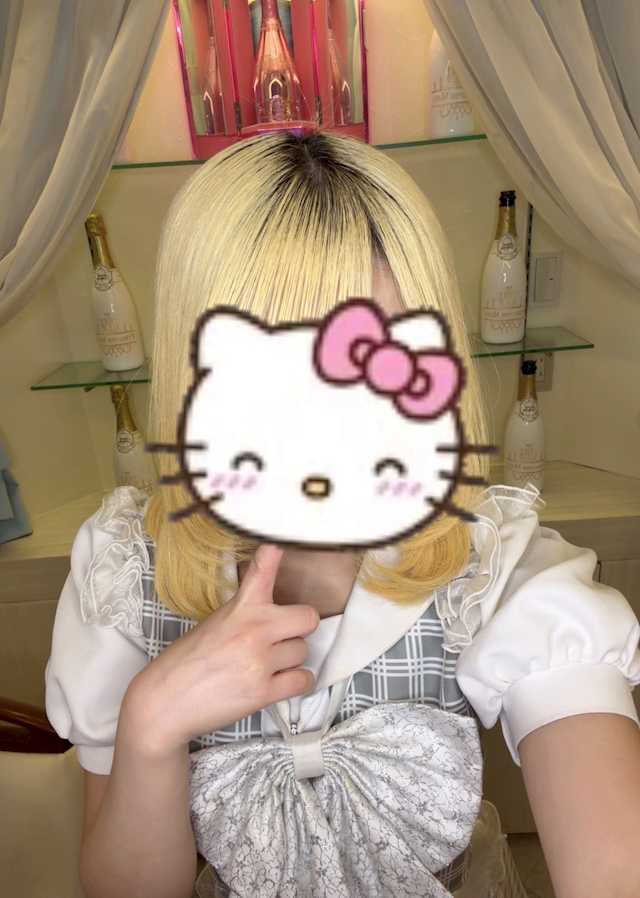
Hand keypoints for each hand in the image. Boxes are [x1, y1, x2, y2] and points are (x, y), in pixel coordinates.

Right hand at [122, 544, 318, 756]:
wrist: (164, 702)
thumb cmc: (186, 663)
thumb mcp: (215, 623)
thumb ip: (246, 613)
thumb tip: (273, 612)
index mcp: (240, 608)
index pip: (263, 571)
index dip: (276, 552)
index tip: (282, 539)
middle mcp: (253, 630)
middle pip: (308, 618)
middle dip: (300, 629)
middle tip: (283, 637)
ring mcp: (259, 661)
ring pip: (304, 652)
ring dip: (290, 661)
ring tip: (264, 666)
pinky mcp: (263, 692)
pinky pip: (303, 681)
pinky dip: (294, 684)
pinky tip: (276, 684)